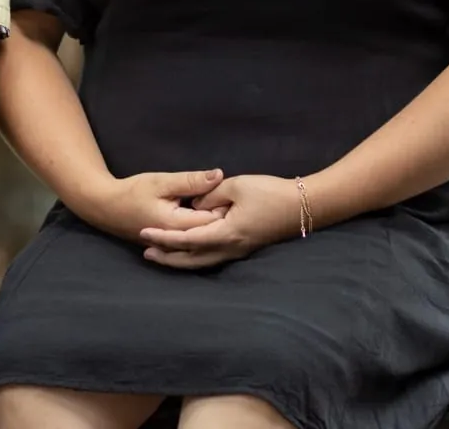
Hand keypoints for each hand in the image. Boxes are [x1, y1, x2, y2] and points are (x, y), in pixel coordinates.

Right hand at [76, 169, 227, 242]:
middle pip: (211, 234)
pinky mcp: (169, 248)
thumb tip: (219, 175)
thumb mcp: (162, 181)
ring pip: (203, 242)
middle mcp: (178, 243)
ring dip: (214, 228)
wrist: (105, 208)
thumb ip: (191, 181)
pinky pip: (192, 244)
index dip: (227, 208)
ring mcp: (173, 249)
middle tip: (233, 202)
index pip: (213, 220)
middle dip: (223, 219)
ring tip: (224, 212)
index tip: (233, 195)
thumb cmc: (132, 192)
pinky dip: (203, 234)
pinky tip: (209, 222)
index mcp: (178, 226)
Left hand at [138, 174, 303, 268]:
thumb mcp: (236, 186)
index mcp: (226, 233)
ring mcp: (239, 250)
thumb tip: (193, 206)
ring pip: (203, 262)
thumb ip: (209, 195)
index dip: (164, 237)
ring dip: (180, 259)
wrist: (304, 206)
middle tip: (146, 253)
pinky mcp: (244, 247)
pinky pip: (213, 257)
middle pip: (193, 259)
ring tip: (161, 255)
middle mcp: (231, 248)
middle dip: (168, 257)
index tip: (144, 233)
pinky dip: (196, 257)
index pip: (187, 239)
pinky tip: (188, 251)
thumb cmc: (270, 192)